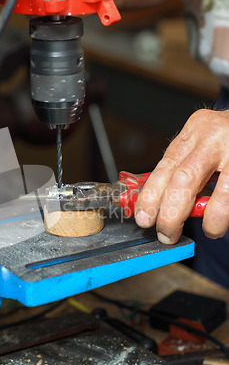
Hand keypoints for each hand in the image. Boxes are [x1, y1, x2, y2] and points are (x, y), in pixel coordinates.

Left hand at [135, 109, 228, 242]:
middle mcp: (214, 138)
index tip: (144, 218)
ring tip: (210, 230)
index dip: (151, 196)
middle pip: (184, 179)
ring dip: (211, 218)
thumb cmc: (227, 138)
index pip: (165, 167)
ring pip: (220, 192)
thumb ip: (181, 167)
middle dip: (171, 214)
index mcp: (194, 131)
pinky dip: (226, 212)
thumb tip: (157, 203)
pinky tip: (224, 219)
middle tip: (167, 233)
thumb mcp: (201, 143)